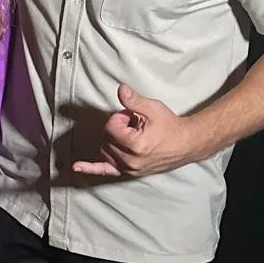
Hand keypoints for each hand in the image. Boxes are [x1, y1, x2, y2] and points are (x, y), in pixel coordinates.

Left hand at [71, 84, 201, 179]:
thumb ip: (134, 100)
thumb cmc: (171, 127)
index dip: (120, 117)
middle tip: (135, 125)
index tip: (134, 117)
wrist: (186, 144)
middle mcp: (130, 160)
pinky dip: (90, 168)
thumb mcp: (153, 109)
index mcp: (136, 145)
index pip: (110, 126)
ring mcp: (129, 169)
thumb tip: (120, 89)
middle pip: (106, 138)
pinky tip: (77, 167)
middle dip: (117, 128)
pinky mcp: (129, 173)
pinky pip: (105, 172)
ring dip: (113, 140)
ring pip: (104, 151)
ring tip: (133, 135)